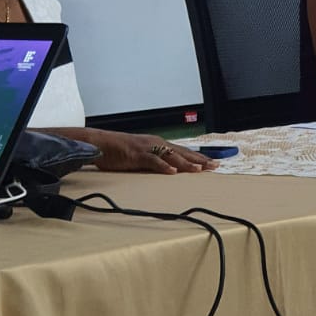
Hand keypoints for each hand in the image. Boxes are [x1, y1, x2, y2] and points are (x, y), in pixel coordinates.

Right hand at [93, 132, 218, 173]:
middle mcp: (156, 144)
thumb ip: (155, 161)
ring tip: (199, 170)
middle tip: (215, 166)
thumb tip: (169, 169)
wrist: (99, 143)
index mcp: (158, 144)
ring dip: (186, 163)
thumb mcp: (141, 155)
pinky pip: (152, 161)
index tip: (213, 163)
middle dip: (199, 159)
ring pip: (171, 156)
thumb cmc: (119, 151)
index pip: (183, 151)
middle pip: (182, 152)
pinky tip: (172, 172)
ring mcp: (147, 148)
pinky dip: (163, 166)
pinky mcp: (136, 155)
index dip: (199, 157)